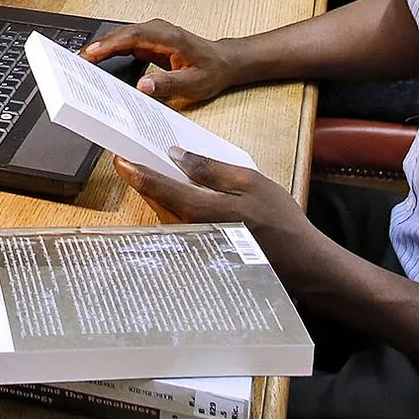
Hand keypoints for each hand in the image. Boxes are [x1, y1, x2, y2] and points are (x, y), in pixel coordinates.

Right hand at [81, 20, 245, 108]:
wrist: (223, 62)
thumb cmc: (210, 71)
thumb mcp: (193, 84)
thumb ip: (168, 84)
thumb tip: (143, 86)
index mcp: (168, 37)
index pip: (131, 37)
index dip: (108, 45)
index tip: (90, 55)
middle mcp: (157, 30)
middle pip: (120, 34)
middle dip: (96, 47)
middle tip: (75, 62)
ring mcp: (152, 34)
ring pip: (119, 37)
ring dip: (100, 48)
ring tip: (79, 63)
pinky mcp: (149, 41)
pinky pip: (124, 43)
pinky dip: (109, 50)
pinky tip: (96, 61)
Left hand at [112, 151, 331, 294]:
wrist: (300, 262)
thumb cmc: (280, 220)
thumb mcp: (249, 182)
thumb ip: (210, 169)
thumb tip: (178, 156)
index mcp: (200, 210)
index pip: (157, 186)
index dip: (135, 170)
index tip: (118, 158)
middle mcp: (191, 231)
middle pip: (156, 201)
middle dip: (143, 180)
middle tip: (133, 159)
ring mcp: (195, 244)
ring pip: (165, 214)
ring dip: (157, 194)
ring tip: (155, 172)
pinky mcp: (203, 251)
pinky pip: (178, 225)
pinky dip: (173, 208)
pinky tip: (180, 196)